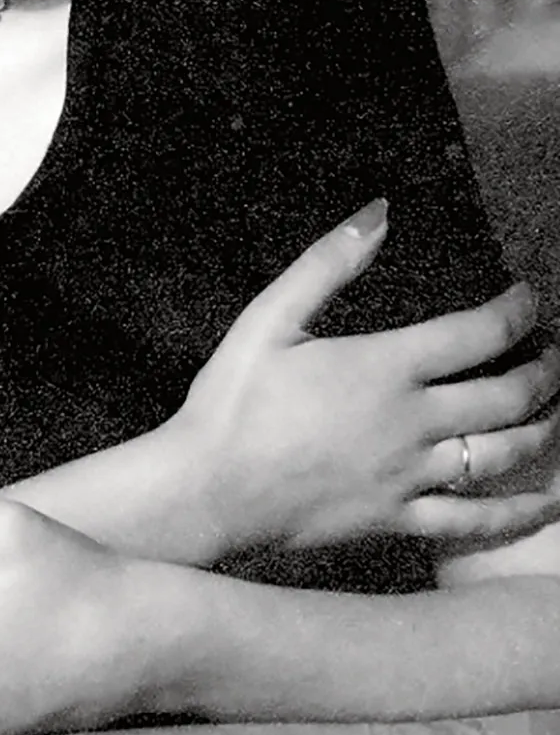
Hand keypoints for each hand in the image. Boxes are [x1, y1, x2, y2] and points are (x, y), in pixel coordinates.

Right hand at [175, 199, 559, 552]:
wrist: (210, 488)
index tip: (528, 297)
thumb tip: (377, 213)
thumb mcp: (270, 317)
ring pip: (501, 455)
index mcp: (385, 366)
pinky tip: (545, 503)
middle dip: (544, 372)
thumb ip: (328, 263)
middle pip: (505, 396)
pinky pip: (473, 520)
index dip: (515, 311)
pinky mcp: (398, 519)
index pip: (477, 333)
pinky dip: (516, 512)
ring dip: (542, 431)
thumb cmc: (233, 399)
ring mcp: (410, 475)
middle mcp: (412, 422)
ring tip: (558, 414)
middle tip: (556, 357)